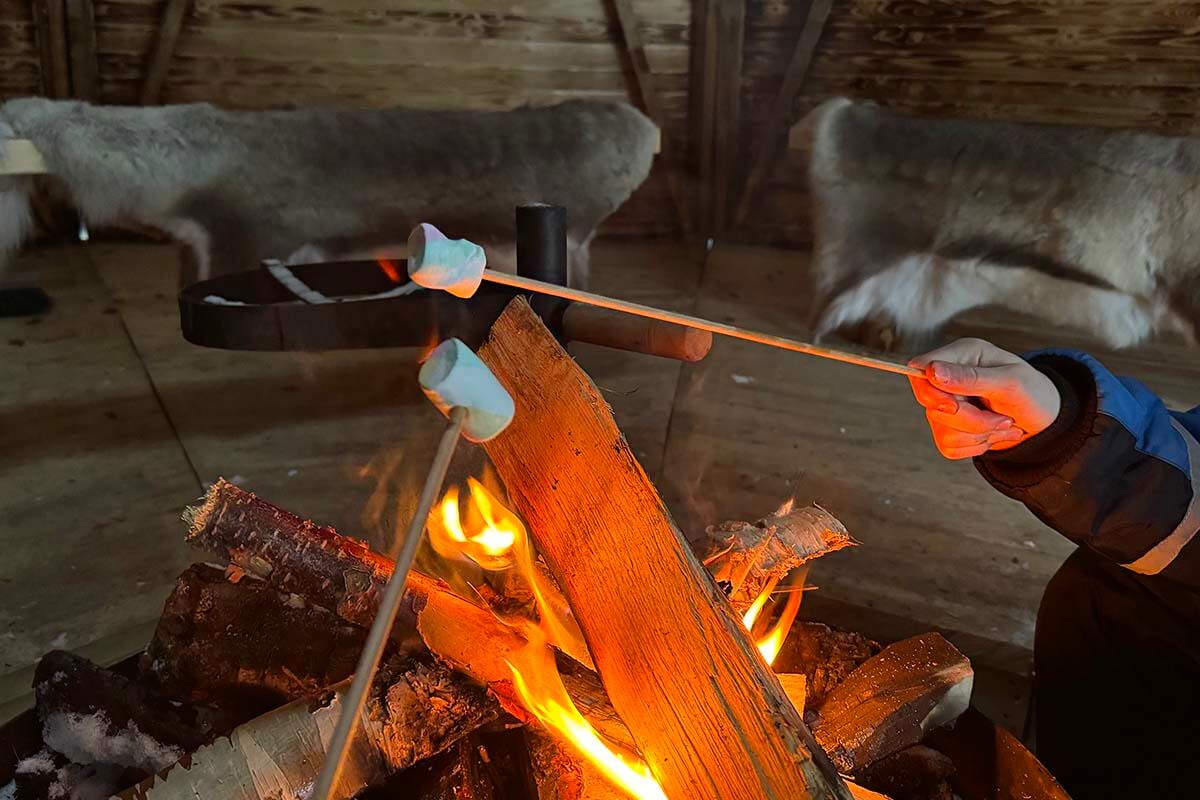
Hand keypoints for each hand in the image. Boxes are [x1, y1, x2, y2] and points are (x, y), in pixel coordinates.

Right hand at [908, 338, 1061, 459]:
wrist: (1045, 419)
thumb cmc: (1033, 392)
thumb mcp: (1010, 381)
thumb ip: (971, 377)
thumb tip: (932, 372)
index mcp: (960, 355)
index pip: (919, 369)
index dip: (929, 390)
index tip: (954, 405)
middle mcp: (948, 378)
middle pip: (932, 405)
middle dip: (971, 419)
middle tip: (1003, 418)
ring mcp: (946, 405)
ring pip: (941, 430)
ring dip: (979, 434)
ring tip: (1004, 424)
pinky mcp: (949, 429)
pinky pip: (947, 446)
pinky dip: (975, 446)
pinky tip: (993, 434)